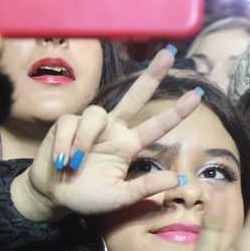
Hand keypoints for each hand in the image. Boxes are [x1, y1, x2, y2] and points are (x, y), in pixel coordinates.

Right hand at [11, 47, 201, 221]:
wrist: (53, 196)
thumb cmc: (88, 196)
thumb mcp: (120, 197)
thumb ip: (145, 188)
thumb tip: (177, 179)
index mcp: (129, 145)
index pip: (157, 125)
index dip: (175, 111)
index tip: (196, 96)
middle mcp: (113, 129)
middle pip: (135, 97)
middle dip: (151, 75)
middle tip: (169, 54)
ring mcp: (90, 124)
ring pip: (96, 114)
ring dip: (84, 140)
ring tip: (73, 164)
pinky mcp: (66, 122)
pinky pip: (70, 124)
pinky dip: (66, 145)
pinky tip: (62, 161)